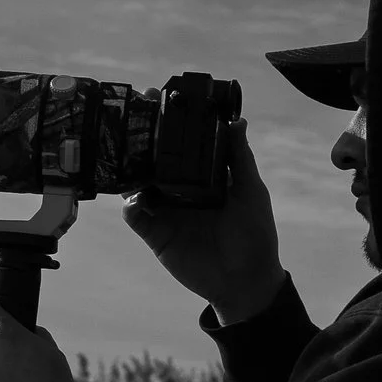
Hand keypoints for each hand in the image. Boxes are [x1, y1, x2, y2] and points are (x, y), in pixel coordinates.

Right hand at [122, 117, 284, 322]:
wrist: (245, 281)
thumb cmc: (255, 234)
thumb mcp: (252, 192)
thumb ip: (240, 159)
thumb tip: (238, 121)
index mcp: (203, 177)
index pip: (181, 146)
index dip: (169, 125)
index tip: (158, 99)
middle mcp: (180, 190)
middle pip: (153, 160)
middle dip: (140, 140)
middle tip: (132, 118)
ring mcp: (165, 211)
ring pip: (137, 184)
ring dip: (130, 170)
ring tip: (126, 156)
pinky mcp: (155, 234)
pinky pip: (135, 215)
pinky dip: (131, 205)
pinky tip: (137, 198)